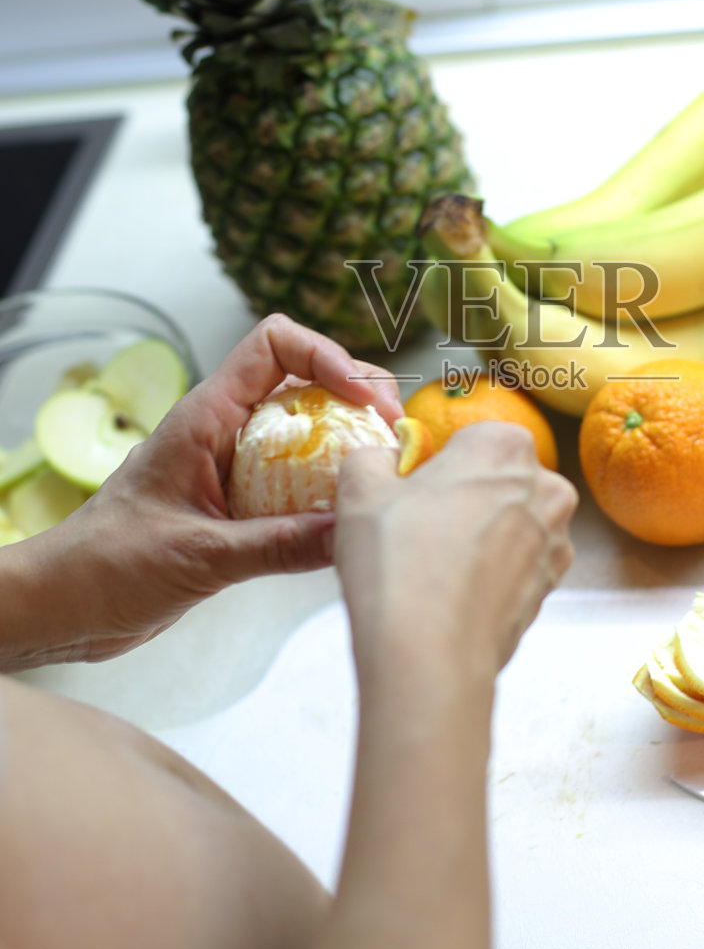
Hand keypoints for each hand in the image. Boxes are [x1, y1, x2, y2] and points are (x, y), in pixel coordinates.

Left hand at [4, 314, 404, 666]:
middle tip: (392, 437)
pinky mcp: (239, 503)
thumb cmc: (109, 566)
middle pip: (305, 380)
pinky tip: (349, 519)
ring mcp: (234, 465)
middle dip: (356, 396)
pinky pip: (297, 479)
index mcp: (207, 417)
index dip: (327, 355)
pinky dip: (328, 489)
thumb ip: (276, 546)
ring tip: (384, 474)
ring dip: (347, 443)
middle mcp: (224, 430)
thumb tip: (352, 533)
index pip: (274, 344)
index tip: (364, 398)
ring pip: (306, 430)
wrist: (66, 604)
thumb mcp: (199, 556)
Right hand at [332, 421, 577, 693]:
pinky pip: (515, 565)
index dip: (433, 467)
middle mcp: (546, 486)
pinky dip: (490, 574)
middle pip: (494, 480)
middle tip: (416, 532)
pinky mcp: (552, 587)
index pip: (467, 439)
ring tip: (433, 569)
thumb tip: (384, 459)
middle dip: (461, 499)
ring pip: (508, 524)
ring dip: (478, 537)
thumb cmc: (398, 563)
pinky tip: (454, 595)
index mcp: (505, 445)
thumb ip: (372, 456)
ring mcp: (556, 540)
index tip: (409, 495)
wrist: (430, 656)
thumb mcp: (359, 488)